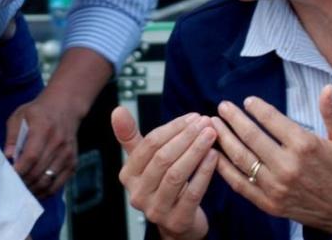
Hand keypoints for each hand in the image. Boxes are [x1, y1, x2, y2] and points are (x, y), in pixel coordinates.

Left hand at [5, 96, 79, 197]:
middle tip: (12, 186)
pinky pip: (58, 184)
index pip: (32, 155)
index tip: (10, 176)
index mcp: (44, 128)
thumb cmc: (37, 112)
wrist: (65, 108)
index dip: (20, 169)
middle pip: (39, 171)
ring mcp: (67, 154)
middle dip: (24, 182)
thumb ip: (12, 136)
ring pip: (48, 181)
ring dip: (33, 189)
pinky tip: (35, 191)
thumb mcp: (19, 116)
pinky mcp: (73, 163)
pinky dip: (46, 192)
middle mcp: (58, 142)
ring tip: (22, 191)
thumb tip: (8, 157)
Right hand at [112, 106, 217, 239]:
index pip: (149, 145)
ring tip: (211, 135)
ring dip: (196, 151)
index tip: (193, 117)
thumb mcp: (145, 160)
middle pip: (163, 159)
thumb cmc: (161, 183)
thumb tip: (117, 110)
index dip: (172, 128)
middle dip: (187, 137)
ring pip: (177, 175)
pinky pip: (192, 193)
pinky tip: (214, 156)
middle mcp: (138, 194)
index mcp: (127, 175)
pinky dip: (204, 172)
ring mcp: (156, 210)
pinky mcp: (177, 221)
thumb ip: (131, 135)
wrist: (177, 222)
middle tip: (205, 122)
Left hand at [212, 84, 331, 233]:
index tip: (247, 101)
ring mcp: (276, 186)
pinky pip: (240, 183)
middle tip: (222, 106)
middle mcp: (287, 166)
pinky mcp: (268, 203)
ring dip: (224, 138)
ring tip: (212, 123)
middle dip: (233, 118)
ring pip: (241, 158)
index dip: (257, 108)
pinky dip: (223, 168)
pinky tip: (213, 153)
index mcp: (305, 146)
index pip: (272, 120)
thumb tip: (327, 87)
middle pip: (251, 137)